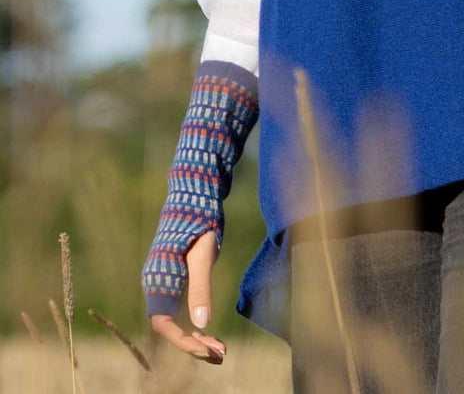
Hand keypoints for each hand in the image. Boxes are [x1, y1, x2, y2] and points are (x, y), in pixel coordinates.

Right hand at [149, 231, 226, 362]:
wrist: (194, 196)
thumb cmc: (199, 223)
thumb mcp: (203, 256)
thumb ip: (200, 289)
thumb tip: (201, 324)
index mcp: (157, 281)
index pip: (165, 324)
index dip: (185, 342)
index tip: (207, 350)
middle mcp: (155, 284)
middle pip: (171, 326)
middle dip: (194, 344)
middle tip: (222, 354)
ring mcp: (163, 281)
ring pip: (176, 320)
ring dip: (195, 336)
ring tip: (220, 349)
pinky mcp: (173, 277)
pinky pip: (179, 308)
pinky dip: (193, 322)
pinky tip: (209, 330)